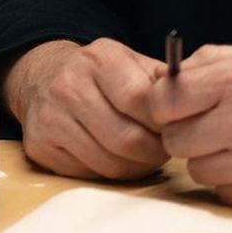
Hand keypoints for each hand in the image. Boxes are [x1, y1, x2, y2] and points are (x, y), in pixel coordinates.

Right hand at [8, 38, 165, 180]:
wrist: (43, 78)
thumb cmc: (101, 76)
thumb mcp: (131, 63)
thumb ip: (162, 81)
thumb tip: (191, 98)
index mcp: (98, 59)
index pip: (139, 100)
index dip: (163, 122)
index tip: (173, 128)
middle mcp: (68, 85)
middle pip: (126, 139)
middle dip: (153, 151)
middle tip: (162, 149)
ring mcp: (50, 117)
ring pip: (110, 163)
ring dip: (135, 166)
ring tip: (142, 155)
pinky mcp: (40, 145)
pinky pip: (89, 174)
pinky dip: (109, 172)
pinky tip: (113, 156)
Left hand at [149, 43, 231, 211]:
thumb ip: (208, 63)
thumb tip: (162, 77)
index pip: (162, 102)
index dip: (165, 105)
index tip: (177, 106)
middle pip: (175, 141)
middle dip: (186, 135)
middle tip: (210, 127)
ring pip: (198, 171)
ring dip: (211, 160)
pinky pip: (225, 192)